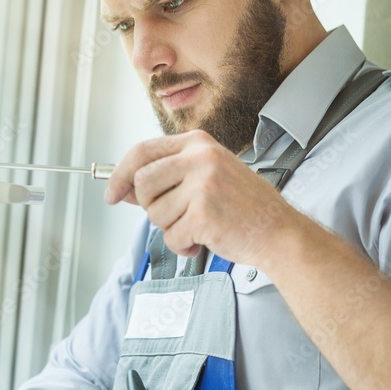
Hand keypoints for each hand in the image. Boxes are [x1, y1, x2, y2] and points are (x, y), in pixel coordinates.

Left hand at [105, 130, 297, 264]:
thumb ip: (165, 178)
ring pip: (154, 213)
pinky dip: (184, 245)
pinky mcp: (204, 215)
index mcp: (198, 144)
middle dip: (150, 207)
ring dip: (171, 228)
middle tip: (174, 215)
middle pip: (142, 183)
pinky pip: (171, 237)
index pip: (141, 151)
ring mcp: (202, 186)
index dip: (120, 174)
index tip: (111, 192)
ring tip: (198, 226)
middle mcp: (200, 159)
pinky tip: (204, 239)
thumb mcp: (206, 177)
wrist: (279, 232)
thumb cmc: (243, 206)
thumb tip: (121, 187)